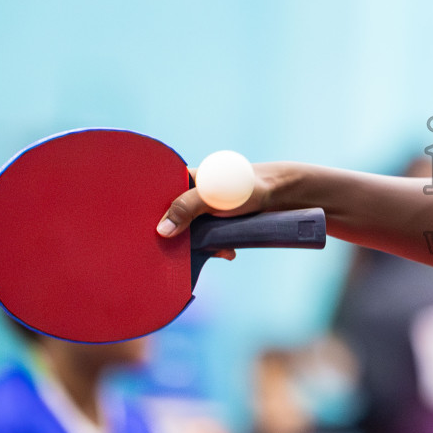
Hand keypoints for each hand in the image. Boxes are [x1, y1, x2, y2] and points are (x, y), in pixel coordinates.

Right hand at [155, 162, 284, 259]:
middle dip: (178, 237)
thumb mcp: (211, 195)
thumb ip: (186, 208)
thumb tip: (161, 231)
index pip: (158, 198)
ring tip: (218, 251)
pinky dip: (215, 249)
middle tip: (183, 251)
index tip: (153, 236)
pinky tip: (227, 253)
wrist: (278, 195)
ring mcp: (203, 210)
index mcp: (184, 179)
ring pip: (190, 234)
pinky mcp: (216, 223)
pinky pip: (207, 240)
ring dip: (200, 247)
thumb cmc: (244, 186)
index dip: (153, 217)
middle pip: (172, 220)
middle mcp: (190, 194)